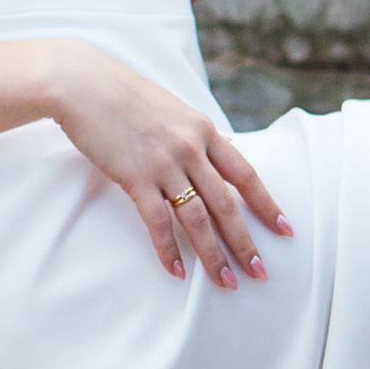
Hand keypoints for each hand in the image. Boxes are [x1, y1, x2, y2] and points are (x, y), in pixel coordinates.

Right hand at [42, 46, 291, 288]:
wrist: (85, 85)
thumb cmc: (125, 96)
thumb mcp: (174, 111)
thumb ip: (196, 135)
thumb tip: (218, 151)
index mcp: (204, 131)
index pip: (245, 175)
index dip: (267, 205)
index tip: (284, 229)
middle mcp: (191, 148)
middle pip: (226, 204)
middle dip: (246, 242)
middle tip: (260, 273)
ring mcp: (164, 163)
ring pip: (198, 219)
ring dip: (214, 255)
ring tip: (226, 283)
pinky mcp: (135, 177)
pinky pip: (158, 221)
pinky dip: (168, 249)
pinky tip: (177, 270)